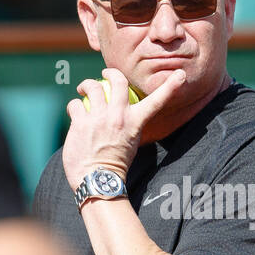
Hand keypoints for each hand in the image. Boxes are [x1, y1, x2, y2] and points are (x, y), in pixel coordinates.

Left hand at [62, 67, 186, 186]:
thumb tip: (125, 115)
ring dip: (86, 85)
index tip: (180, 75)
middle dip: (110, 72)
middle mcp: (119, 116)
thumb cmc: (115, 166)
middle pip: (118, 81)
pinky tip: (75, 113)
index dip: (170, 86)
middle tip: (104, 74)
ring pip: (92, 87)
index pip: (157, 101)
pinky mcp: (80, 123)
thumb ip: (129, 126)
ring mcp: (99, 118)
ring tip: (83, 89)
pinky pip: (75, 104)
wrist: (98, 181)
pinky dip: (74, 106)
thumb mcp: (131, 143)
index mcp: (135, 122)